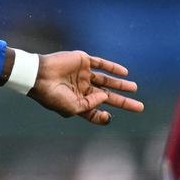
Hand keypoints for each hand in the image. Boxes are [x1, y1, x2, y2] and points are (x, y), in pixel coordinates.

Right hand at [28, 51, 143, 125]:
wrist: (39, 74)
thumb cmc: (52, 95)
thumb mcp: (72, 107)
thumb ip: (90, 104)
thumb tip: (105, 96)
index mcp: (76, 102)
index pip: (94, 111)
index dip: (103, 116)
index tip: (110, 117)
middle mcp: (81, 89)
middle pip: (107, 96)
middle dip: (123, 102)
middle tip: (139, 107)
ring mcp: (83, 75)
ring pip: (106, 80)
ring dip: (120, 85)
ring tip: (135, 89)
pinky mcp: (83, 62)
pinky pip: (101, 64)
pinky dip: (113, 68)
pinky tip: (124, 73)